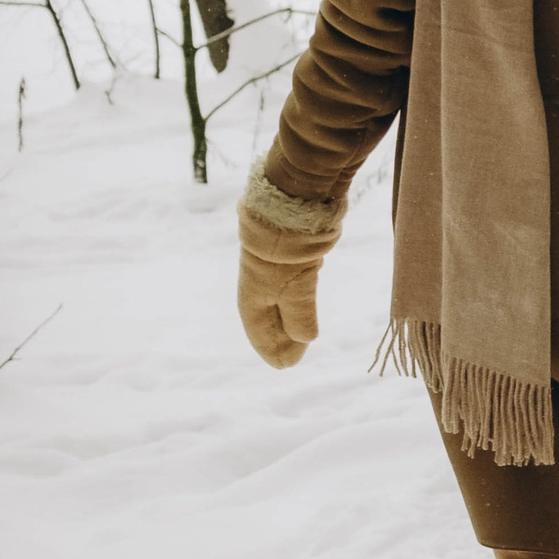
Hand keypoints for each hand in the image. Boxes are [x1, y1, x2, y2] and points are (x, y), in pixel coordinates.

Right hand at [237, 194, 339, 368]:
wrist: (292, 193)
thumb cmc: (289, 240)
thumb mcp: (296, 282)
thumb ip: (299, 311)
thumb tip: (304, 340)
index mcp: (254, 287)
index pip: (258, 324)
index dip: (269, 346)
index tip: (284, 366)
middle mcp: (259, 276)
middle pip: (266, 314)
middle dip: (276, 338)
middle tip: (290, 360)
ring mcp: (272, 262)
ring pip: (277, 298)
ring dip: (285, 320)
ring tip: (297, 339)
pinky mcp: (289, 249)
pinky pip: (288, 282)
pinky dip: (294, 299)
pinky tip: (300, 302)